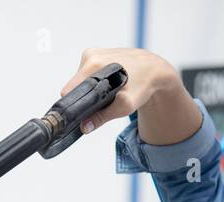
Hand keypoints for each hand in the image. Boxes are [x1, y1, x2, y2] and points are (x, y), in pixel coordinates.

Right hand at [59, 47, 175, 134]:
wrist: (154, 69)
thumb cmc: (142, 83)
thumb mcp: (124, 105)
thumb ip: (102, 117)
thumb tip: (84, 126)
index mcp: (94, 65)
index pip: (70, 90)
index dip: (74, 104)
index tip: (82, 111)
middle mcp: (90, 56)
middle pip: (75, 86)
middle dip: (85, 97)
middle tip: (103, 101)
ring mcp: (92, 53)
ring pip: (80, 80)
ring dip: (91, 89)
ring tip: (109, 90)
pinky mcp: (96, 53)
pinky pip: (87, 73)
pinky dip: (95, 81)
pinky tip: (109, 82)